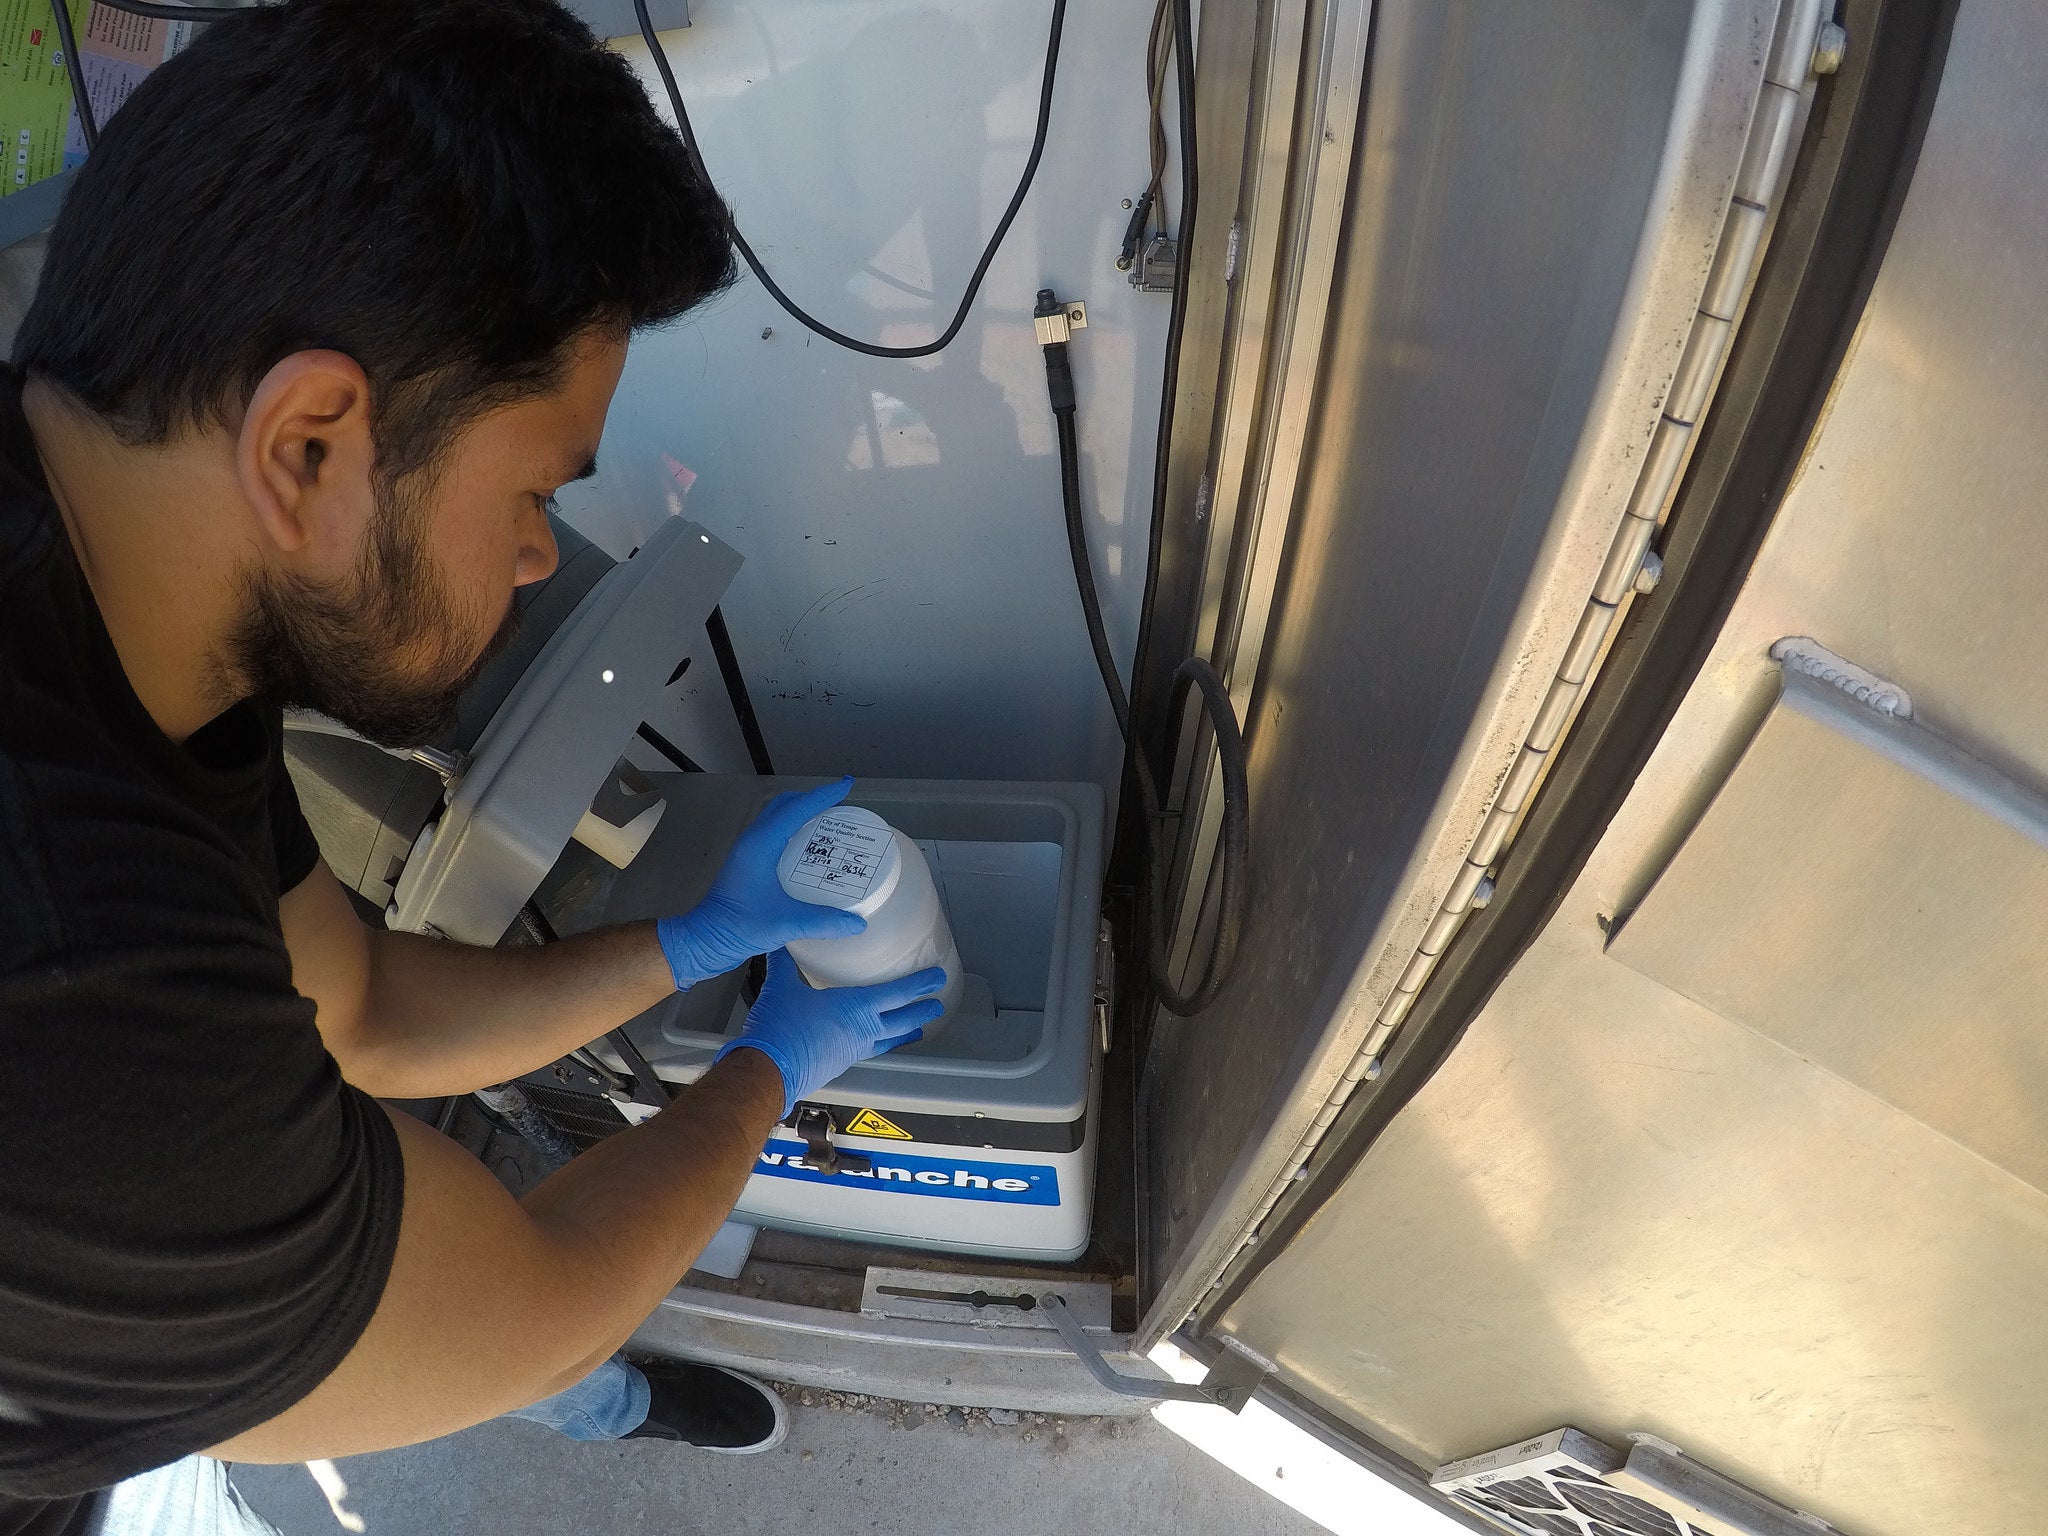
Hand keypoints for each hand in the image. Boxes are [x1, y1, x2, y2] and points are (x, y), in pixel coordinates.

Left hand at [655, 778, 869, 988]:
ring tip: (830, 825)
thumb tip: (857, 923)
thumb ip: (822, 922)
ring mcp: (749, 852)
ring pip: (778, 820)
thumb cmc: (737, 926)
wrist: (703, 941)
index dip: (823, 796)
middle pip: (785, 806)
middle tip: (841, 808)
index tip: (846, 786)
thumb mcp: (784, 924)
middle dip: (813, 800)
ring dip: (802, 815)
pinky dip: (795, 833)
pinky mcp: (749, 865)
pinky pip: (775, 836)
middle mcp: (753, 842)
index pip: (796, 809)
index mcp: (761, 845)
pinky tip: (811, 853)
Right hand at [715, 951, 947, 1114]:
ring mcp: (853, 1050)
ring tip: (917, 1031)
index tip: (937, 978)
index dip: (919, 984)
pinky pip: (869, 1052)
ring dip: (904, 1034)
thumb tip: (779, 942)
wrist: (768, 1071)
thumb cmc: (781, 1028)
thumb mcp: (781, 987)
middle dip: (921, 1012)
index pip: (896, 993)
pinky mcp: (840, 1064)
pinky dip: (879, 1045)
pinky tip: (873, 1044)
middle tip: (937, 1006)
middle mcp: (861, 1030)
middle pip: (901, 1021)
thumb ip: (783, 963)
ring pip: (887, 1040)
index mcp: (854, 1007)